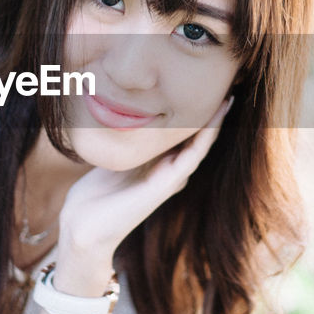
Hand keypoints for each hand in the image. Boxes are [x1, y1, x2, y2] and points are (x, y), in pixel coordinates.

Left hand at [53, 97, 231, 291]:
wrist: (84, 227)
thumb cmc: (94, 196)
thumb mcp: (114, 160)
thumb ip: (126, 143)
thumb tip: (126, 117)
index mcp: (159, 165)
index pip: (184, 135)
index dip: (196, 113)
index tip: (206, 88)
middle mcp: (170, 172)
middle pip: (197, 138)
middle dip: (212, 114)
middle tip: (227, 86)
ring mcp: (170, 179)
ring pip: (200, 146)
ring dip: (215, 123)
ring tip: (228, 99)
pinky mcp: (166, 185)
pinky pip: (191, 157)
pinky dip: (204, 138)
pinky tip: (212, 121)